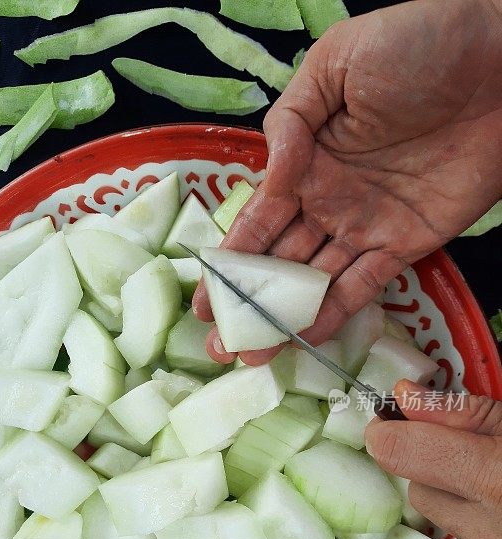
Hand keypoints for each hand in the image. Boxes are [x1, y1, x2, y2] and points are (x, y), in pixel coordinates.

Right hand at [194, 0, 501, 364]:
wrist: (499, 62)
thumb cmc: (417, 45)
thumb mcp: (336, 63)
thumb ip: (291, 123)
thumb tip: (268, 180)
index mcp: (304, 160)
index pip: (257, 219)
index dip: (230, 261)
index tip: (204, 298)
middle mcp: (327, 200)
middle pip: (278, 261)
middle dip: (247, 302)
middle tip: (220, 341)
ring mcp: (365, 225)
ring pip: (315, 282)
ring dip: (283, 319)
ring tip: (251, 353)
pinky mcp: (405, 244)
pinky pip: (364, 285)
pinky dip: (336, 313)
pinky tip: (306, 338)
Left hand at [365, 380, 501, 538]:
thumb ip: (464, 413)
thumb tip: (404, 397)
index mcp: (495, 479)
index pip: (401, 455)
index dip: (389, 429)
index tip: (393, 413)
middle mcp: (489, 529)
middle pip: (417, 491)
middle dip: (431, 462)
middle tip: (461, 442)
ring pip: (439, 517)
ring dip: (454, 491)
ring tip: (489, 471)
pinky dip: (475, 516)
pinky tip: (498, 501)